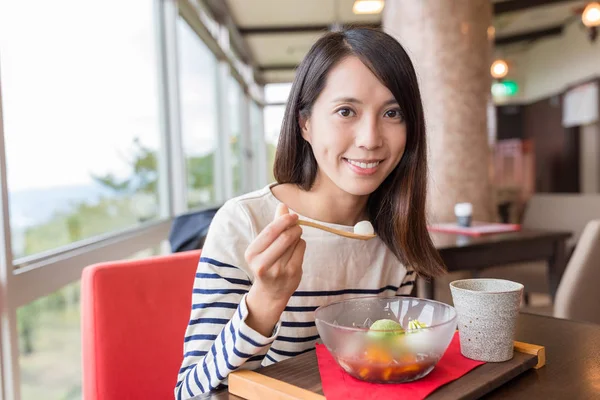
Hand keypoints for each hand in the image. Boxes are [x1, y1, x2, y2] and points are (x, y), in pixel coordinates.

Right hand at [244, 204, 305, 335]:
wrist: (270, 293)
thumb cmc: (267, 263)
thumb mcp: (264, 246)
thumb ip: (273, 226)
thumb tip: (283, 205)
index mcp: (252, 253)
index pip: (270, 231)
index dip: (284, 220)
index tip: (293, 215)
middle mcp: (263, 264)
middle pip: (285, 237)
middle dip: (294, 227)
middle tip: (297, 224)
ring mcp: (278, 270)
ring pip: (295, 242)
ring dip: (298, 235)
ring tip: (294, 237)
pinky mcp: (292, 273)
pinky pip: (301, 250)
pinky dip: (301, 244)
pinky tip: (296, 249)